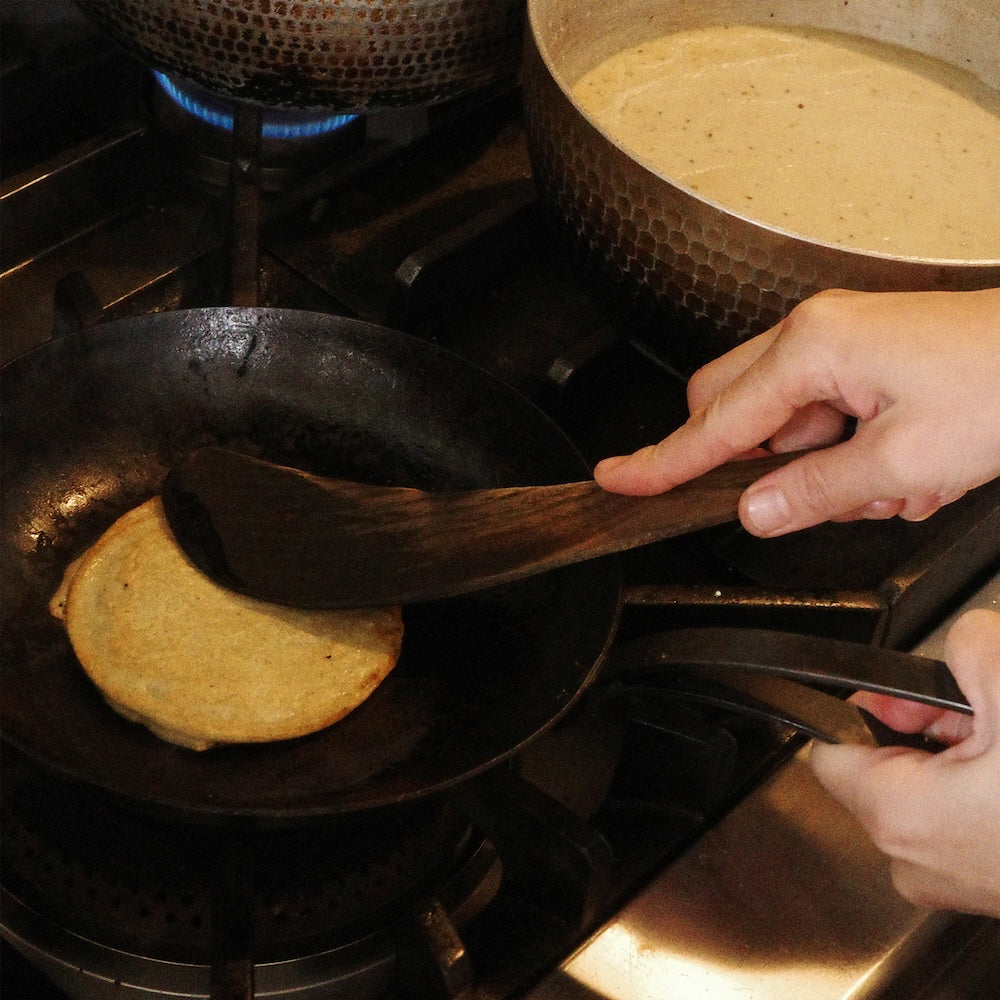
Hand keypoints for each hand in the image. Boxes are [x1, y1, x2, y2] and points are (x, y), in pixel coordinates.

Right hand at [594, 288, 999, 536]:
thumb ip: (815, 492)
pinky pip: (822, 419)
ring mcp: (839, 344)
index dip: (663, 461)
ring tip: (894, 483)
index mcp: (812, 348)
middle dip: (759, 466)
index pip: (714, 422)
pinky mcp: (863, 359)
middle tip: (807, 497)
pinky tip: (904, 468)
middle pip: (735, 412)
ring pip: (784, 425)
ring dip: (822, 470)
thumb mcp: (904, 461)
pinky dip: (851, 456)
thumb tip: (752, 512)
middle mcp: (815, 335)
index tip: (618, 480)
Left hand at [810, 609, 999, 916]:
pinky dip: (987, 784)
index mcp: (901, 816)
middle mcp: (918, 860)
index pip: (831, 749)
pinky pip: (968, 816)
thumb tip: (961, 639)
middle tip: (975, 708)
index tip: (902, 689)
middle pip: (884, 764)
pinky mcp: (995, 883)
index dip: (864, 704)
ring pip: (931, 789)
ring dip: (966, 752)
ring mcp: (959, 879)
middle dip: (926, 724)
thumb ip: (968, 645)